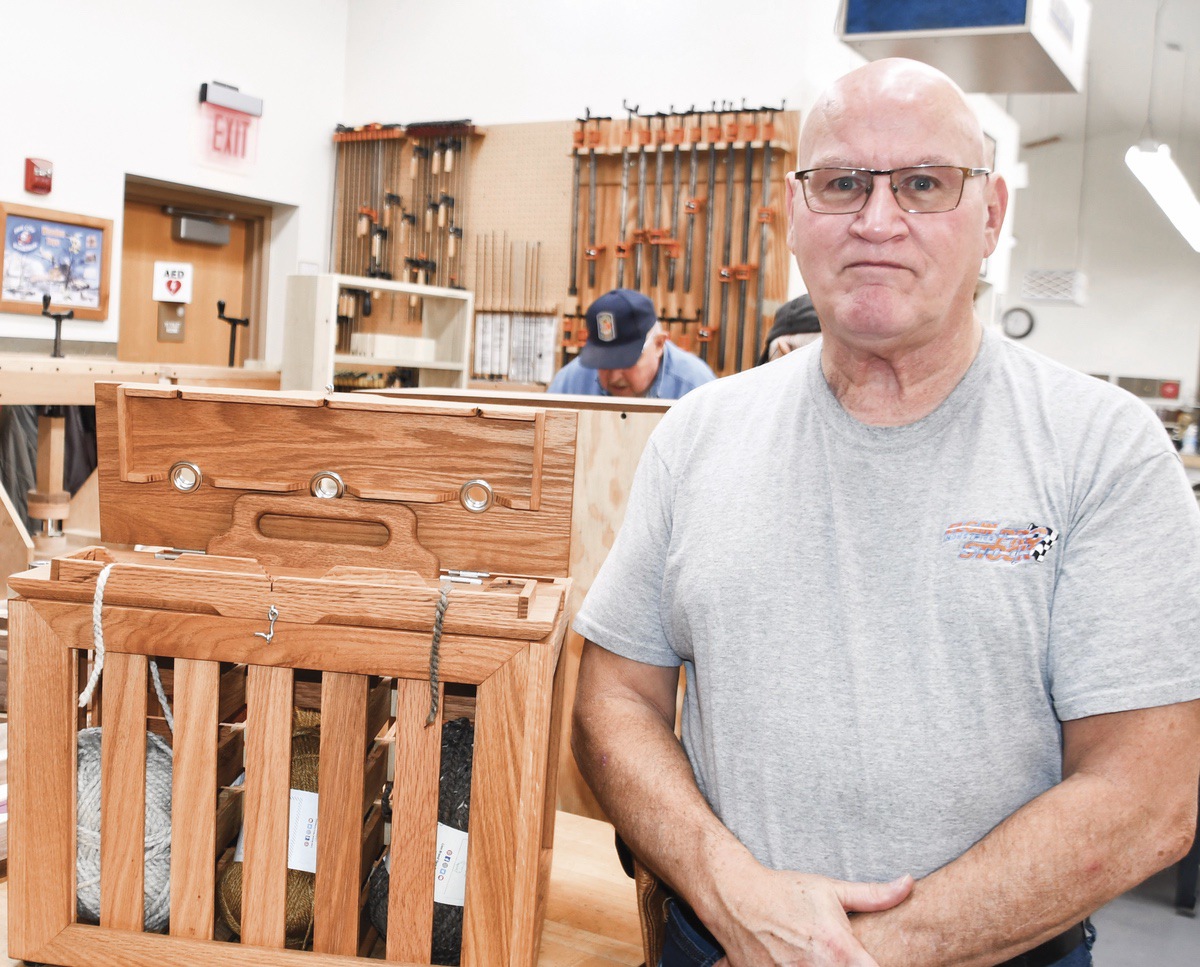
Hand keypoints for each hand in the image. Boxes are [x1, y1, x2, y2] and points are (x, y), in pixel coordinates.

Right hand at [704, 861, 912, 965]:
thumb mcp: (830, 889)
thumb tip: (908, 883)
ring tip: (818, 956)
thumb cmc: (786, 891)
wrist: (736, 897)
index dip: (883, 966)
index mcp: (840, 951)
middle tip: (838, 956)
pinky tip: (797, 961)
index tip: (882, 960)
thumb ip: (874, 896)